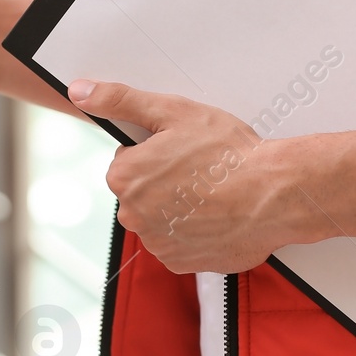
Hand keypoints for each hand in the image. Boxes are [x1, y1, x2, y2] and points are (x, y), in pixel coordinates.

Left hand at [67, 80, 309, 273]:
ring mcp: (157, 243)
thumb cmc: (230, 155)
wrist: (275, 194)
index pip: (128, 161)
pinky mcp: (182, 263)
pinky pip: (180, 243)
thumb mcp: (172, 112)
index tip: (182, 151)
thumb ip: (120, 101)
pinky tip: (217, 216)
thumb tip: (80, 92)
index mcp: (124, 178)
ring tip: (213, 194)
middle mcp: (133, 216)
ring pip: (162, 219)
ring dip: (180, 208)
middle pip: (142, 192)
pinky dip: (195, 233)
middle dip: (165, 182)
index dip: (156, 152)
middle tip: (201, 171)